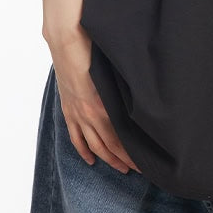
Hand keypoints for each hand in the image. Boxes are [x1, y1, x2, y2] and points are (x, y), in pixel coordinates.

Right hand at [50, 29, 142, 174]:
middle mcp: (89, 115)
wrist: (68, 41)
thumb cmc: (95, 52)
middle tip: (140, 170)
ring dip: (107, 159)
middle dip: (124, 161)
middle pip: (108, 146)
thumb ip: (127, 90)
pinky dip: (83, 151)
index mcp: (103, 107)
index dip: (132, 155)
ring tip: (121, 169)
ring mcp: (76, 114)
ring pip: (92, 145)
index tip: (145, 163)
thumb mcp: (115, 73)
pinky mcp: (68, 109)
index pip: (119, 141)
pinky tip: (91, 160)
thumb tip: (145, 101)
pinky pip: (75, 136)